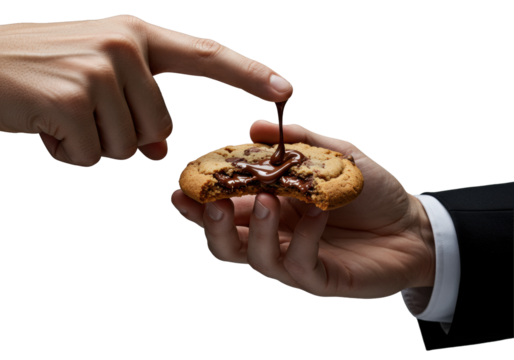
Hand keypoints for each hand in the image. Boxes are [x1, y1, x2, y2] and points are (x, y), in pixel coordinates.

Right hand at [0, 15, 293, 166]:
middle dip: (125, 138)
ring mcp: (99, 71)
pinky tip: (42, 128)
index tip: (286, 90)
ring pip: (128, 147)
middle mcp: (124, 46)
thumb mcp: (96, 79)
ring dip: (93, 146)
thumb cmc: (36, 70)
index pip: (207, 55)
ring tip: (58, 117)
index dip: (249, 74)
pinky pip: (91, 156)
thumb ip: (138, 107)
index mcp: (136, 36)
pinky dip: (66, 154)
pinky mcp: (72, 100)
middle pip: (161, 128)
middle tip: (80, 115)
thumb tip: (162, 149)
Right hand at [170, 119, 435, 298]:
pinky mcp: (321, 280)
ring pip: (255, 259)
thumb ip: (298, 143)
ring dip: (254, 231)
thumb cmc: (371, 190)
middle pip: (226, 243)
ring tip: (265, 201)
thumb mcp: (336, 156)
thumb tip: (254, 127)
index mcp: (270, 208)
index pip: (225, 208)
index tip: (181, 187)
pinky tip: (317, 215)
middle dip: (211, 225)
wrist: (413, 225)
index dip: (199, 202)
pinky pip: (300, 266)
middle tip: (211, 204)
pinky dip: (303, 240)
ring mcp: (296, 261)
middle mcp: (275, 237)